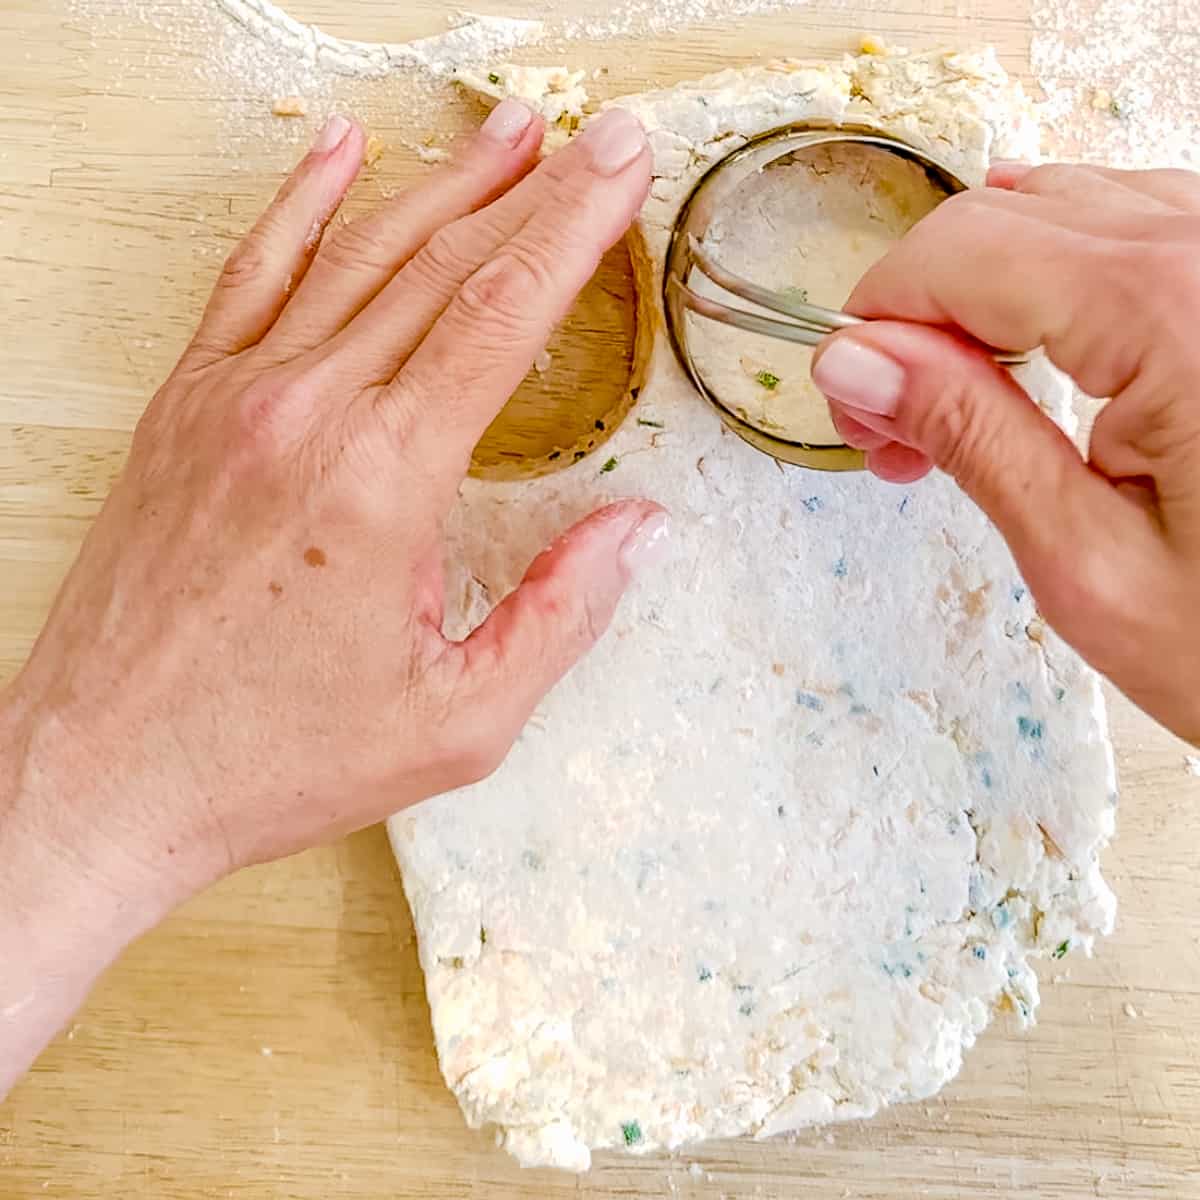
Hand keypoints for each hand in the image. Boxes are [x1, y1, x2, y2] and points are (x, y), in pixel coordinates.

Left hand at [0, 103, 664, 1089]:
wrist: (104, 772)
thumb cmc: (274, 756)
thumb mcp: (456, 720)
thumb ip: (560, 614)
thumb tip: (637, 530)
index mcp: (383, 481)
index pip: (500, 316)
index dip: (574, 229)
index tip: (622, 165)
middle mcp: (305, 413)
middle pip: (440, 266)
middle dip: (531, 192)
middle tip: (594, 138)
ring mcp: (232, 398)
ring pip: (354, 255)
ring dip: (439, 186)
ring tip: (504, 136)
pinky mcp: (183, 406)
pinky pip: (248, 276)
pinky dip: (298, 206)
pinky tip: (339, 155)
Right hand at [810, 162, 1199, 742]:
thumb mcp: (1089, 563)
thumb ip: (969, 437)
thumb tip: (856, 362)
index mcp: (1172, 316)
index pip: (960, 253)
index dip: (879, 321)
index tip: (857, 409)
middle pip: (1000, 216)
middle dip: (919, 313)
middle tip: (900, 428)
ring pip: (1057, 207)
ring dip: (979, 295)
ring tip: (966, 404)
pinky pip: (1124, 224)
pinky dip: (1049, 277)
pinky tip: (1036, 350)